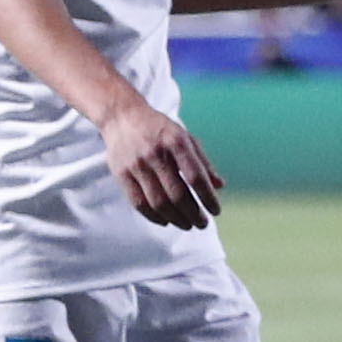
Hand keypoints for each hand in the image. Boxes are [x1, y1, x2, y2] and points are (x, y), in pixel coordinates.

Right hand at [96, 92, 224, 230]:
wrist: (122, 116)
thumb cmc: (158, 129)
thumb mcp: (185, 137)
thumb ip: (202, 161)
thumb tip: (220, 186)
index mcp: (176, 142)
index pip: (195, 177)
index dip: (208, 197)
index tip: (216, 211)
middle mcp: (156, 154)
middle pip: (177, 194)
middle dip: (193, 214)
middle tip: (202, 223)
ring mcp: (137, 165)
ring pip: (158, 202)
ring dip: (176, 219)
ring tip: (187, 225)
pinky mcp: (121, 174)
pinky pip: (139, 203)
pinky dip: (154, 217)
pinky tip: (166, 221)